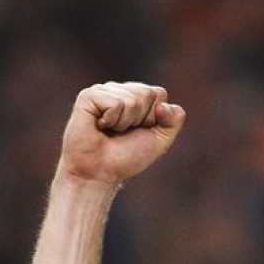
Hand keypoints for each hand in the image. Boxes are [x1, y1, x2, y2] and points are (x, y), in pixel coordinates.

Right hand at [58, 81, 185, 187]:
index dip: (154, 118)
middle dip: (141, 119)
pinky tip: (100, 126)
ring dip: (125, 123)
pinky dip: (112, 120)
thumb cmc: (126, 157)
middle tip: (122, 132)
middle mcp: (120, 90)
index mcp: (137, 97)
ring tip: (110, 131)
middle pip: (148, 93)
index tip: (139, 131)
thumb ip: (174, 120)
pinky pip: (115, 103)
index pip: (159, 94)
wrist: (100, 173)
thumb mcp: (160, 140)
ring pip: (132, 99)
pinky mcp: (89, 96)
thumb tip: (163, 105)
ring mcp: (104, 91)